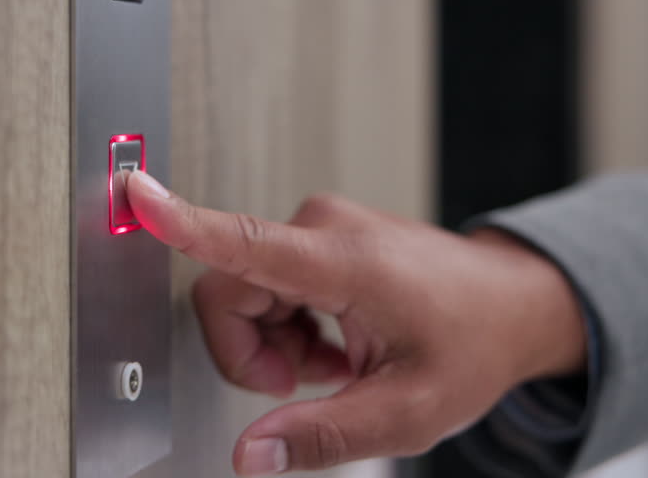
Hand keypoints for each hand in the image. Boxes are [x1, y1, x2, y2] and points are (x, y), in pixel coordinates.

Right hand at [126, 171, 586, 475]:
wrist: (512, 305)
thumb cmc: (473, 344)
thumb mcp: (409, 412)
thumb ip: (326, 434)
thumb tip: (251, 454)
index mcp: (344, 263)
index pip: (245, 242)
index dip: (181, 222)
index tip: (136, 195)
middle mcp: (323, 230)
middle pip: (227, 291)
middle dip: (250, 352)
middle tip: (302, 383)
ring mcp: (320, 229)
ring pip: (242, 294)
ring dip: (274, 344)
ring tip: (333, 365)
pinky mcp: (319, 237)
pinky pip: (265, 286)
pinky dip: (289, 328)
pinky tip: (335, 346)